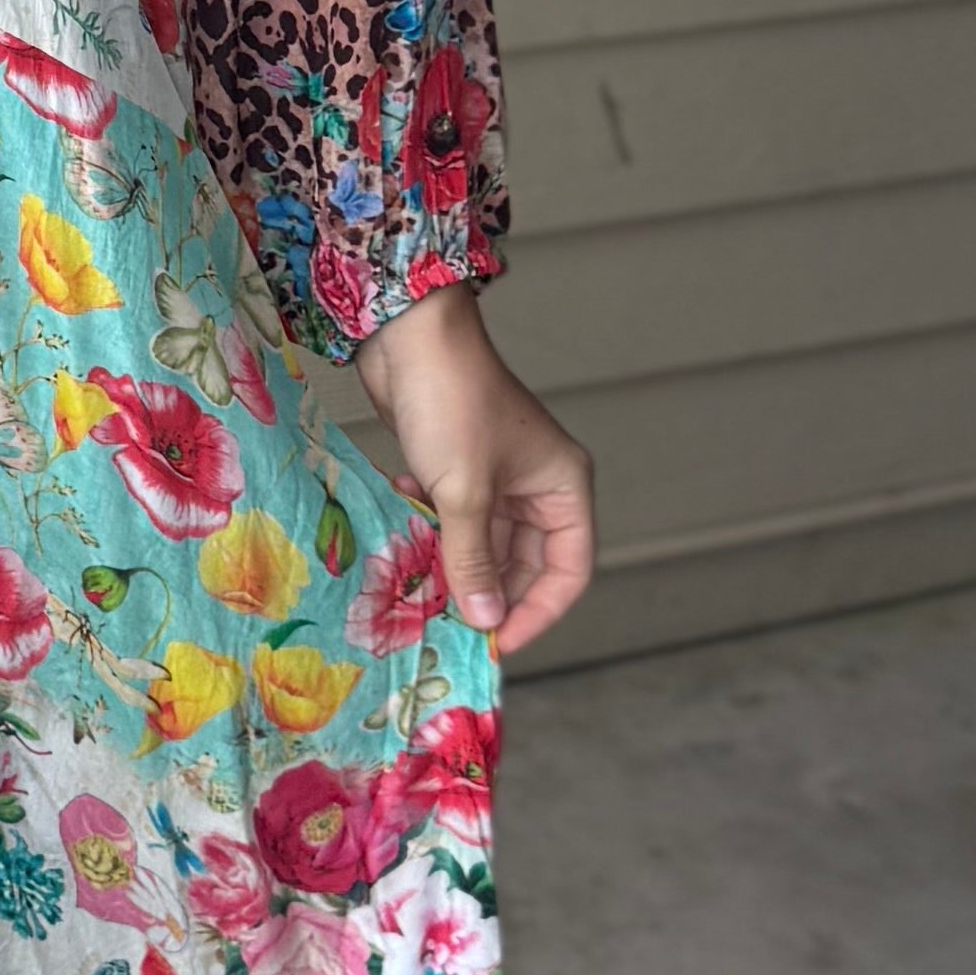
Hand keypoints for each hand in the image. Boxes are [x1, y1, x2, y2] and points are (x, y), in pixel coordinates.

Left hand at [342, 287, 595, 663]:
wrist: (408, 333)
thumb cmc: (451, 402)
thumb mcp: (464, 492)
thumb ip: (473, 558)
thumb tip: (484, 619)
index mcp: (563, 487)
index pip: (568, 571)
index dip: (538, 611)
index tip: (498, 641)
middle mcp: (539, 485)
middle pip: (525, 563)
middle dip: (487, 591)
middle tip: (447, 623)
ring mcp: (499, 477)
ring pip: (485, 543)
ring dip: (455, 564)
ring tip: (421, 586)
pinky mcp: (460, 467)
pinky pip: (456, 520)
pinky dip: (434, 533)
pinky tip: (407, 533)